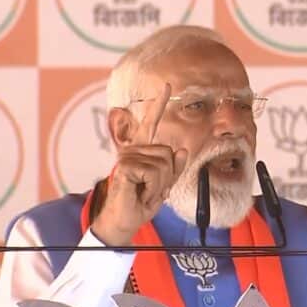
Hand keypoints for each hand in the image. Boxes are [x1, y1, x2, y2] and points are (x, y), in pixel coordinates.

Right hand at [92, 84, 187, 245]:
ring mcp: (128, 156)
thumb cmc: (140, 202)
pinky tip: (139, 193)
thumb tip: (181, 149)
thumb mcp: (163, 186)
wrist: (125, 220)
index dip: (158, 105)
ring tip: (144, 192)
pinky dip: (154, 188)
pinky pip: (155, 173)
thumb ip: (173, 168)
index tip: (167, 86)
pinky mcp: (126, 166)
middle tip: (150, 190)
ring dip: (159, 185)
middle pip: (169, 153)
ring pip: (164, 164)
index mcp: (141, 150)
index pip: (150, 124)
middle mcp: (133, 149)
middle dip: (167, 177)